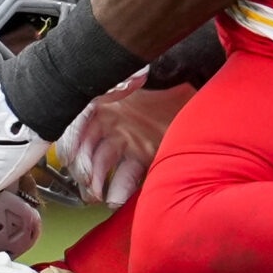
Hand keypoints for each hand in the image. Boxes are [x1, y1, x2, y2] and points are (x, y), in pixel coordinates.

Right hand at [57, 77, 194, 207]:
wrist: (203, 86)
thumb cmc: (176, 75)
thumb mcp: (147, 72)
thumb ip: (127, 77)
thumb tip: (117, 83)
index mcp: (107, 98)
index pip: (79, 120)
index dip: (70, 139)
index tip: (69, 157)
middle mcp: (113, 120)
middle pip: (87, 146)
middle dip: (83, 167)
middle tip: (87, 182)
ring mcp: (128, 139)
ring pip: (103, 164)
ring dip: (95, 182)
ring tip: (96, 196)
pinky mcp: (143, 156)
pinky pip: (127, 175)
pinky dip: (120, 190)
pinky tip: (115, 200)